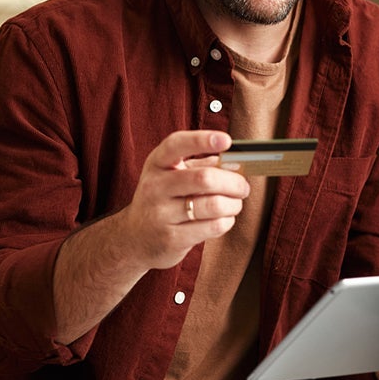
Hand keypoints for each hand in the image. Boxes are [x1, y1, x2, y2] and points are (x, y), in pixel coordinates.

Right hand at [121, 129, 251, 270]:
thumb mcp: (172, 177)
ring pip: (214, 205)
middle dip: (234, 182)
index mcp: (157, 164)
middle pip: (204, 178)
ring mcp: (161, 214)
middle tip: (243, 187)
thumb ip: (202, 166)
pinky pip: (213, 226)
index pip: (176, 145)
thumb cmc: (163, 201)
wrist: (134, 239)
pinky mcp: (172, 239)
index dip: (202, 140)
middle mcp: (155, 187)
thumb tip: (235, 161)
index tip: (226, 140)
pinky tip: (223, 219)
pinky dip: (227, 221)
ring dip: (234, 204)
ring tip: (235, 204)